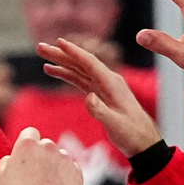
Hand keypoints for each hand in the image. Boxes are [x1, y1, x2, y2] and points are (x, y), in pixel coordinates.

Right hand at [0, 128, 83, 184]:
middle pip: (46, 145)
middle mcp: (48, 147)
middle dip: (42, 155)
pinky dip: (67, 176)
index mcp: (28, 144)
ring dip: (55, 165)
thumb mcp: (0, 174)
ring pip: (61, 157)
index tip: (26, 155)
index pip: (30, 132)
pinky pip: (72, 169)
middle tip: (36, 174)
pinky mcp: (77, 173)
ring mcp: (65, 159)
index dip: (27, 144)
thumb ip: (9, 159)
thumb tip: (15, 158)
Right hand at [37, 38, 160, 157]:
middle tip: (40, 47)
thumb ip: (100, 111)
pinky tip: (53, 70)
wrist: (143, 142)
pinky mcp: (99, 93)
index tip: (59, 42)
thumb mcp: (116, 125)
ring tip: (43, 55)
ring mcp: (103, 86)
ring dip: (60, 62)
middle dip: (61, 54)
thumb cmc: (132, 133)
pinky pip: (79, 79)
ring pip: (78, 69)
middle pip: (81, 62)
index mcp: (112, 83)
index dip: (74, 52)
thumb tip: (87, 96)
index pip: (90, 63)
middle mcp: (107, 80)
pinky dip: (66, 74)